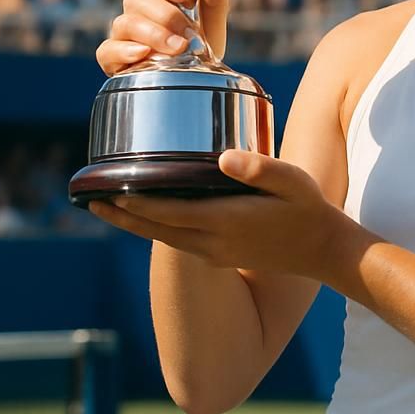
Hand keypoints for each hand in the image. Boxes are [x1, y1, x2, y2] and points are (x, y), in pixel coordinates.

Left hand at [86, 149, 361, 279]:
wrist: (325, 252)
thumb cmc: (308, 209)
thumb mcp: (291, 181)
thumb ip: (259, 168)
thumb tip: (224, 157)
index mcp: (225, 221)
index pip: (168, 212)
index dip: (135, 201)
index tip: (107, 189)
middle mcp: (213, 242)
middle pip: (155, 229)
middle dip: (121, 214)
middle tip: (89, 200)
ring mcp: (216, 252)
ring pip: (163, 238)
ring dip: (134, 224)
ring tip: (108, 208)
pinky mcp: (222, 255)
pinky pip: (178, 242)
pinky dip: (156, 229)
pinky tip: (150, 217)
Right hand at [95, 0, 229, 75]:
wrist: (198, 75)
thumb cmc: (201, 39)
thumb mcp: (213, 17)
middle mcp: (136, 9)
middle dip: (166, 16)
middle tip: (190, 33)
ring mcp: (123, 34)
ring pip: (124, 23)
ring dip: (153, 34)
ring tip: (178, 48)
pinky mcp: (114, 58)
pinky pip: (108, 50)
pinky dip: (125, 51)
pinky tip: (145, 55)